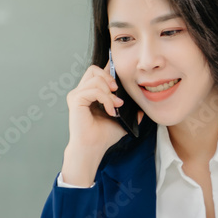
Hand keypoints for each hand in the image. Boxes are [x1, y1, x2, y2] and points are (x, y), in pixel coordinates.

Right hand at [61, 65, 141, 185]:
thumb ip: (129, 113)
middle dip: (109, 78)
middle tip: (118, 92)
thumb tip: (141, 110)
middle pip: (94, 69)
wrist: (93, 148)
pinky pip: (95, 90)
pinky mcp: (75, 99)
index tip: (121, 81)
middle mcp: (81, 92)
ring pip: (96, 78)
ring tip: (116, 106)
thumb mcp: (121, 121)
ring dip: (110, 93)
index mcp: (89, 94)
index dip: (109, 71)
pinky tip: (111, 111)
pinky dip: (106, 99)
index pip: (97, 72)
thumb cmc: (103, 136)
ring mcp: (76, 95)